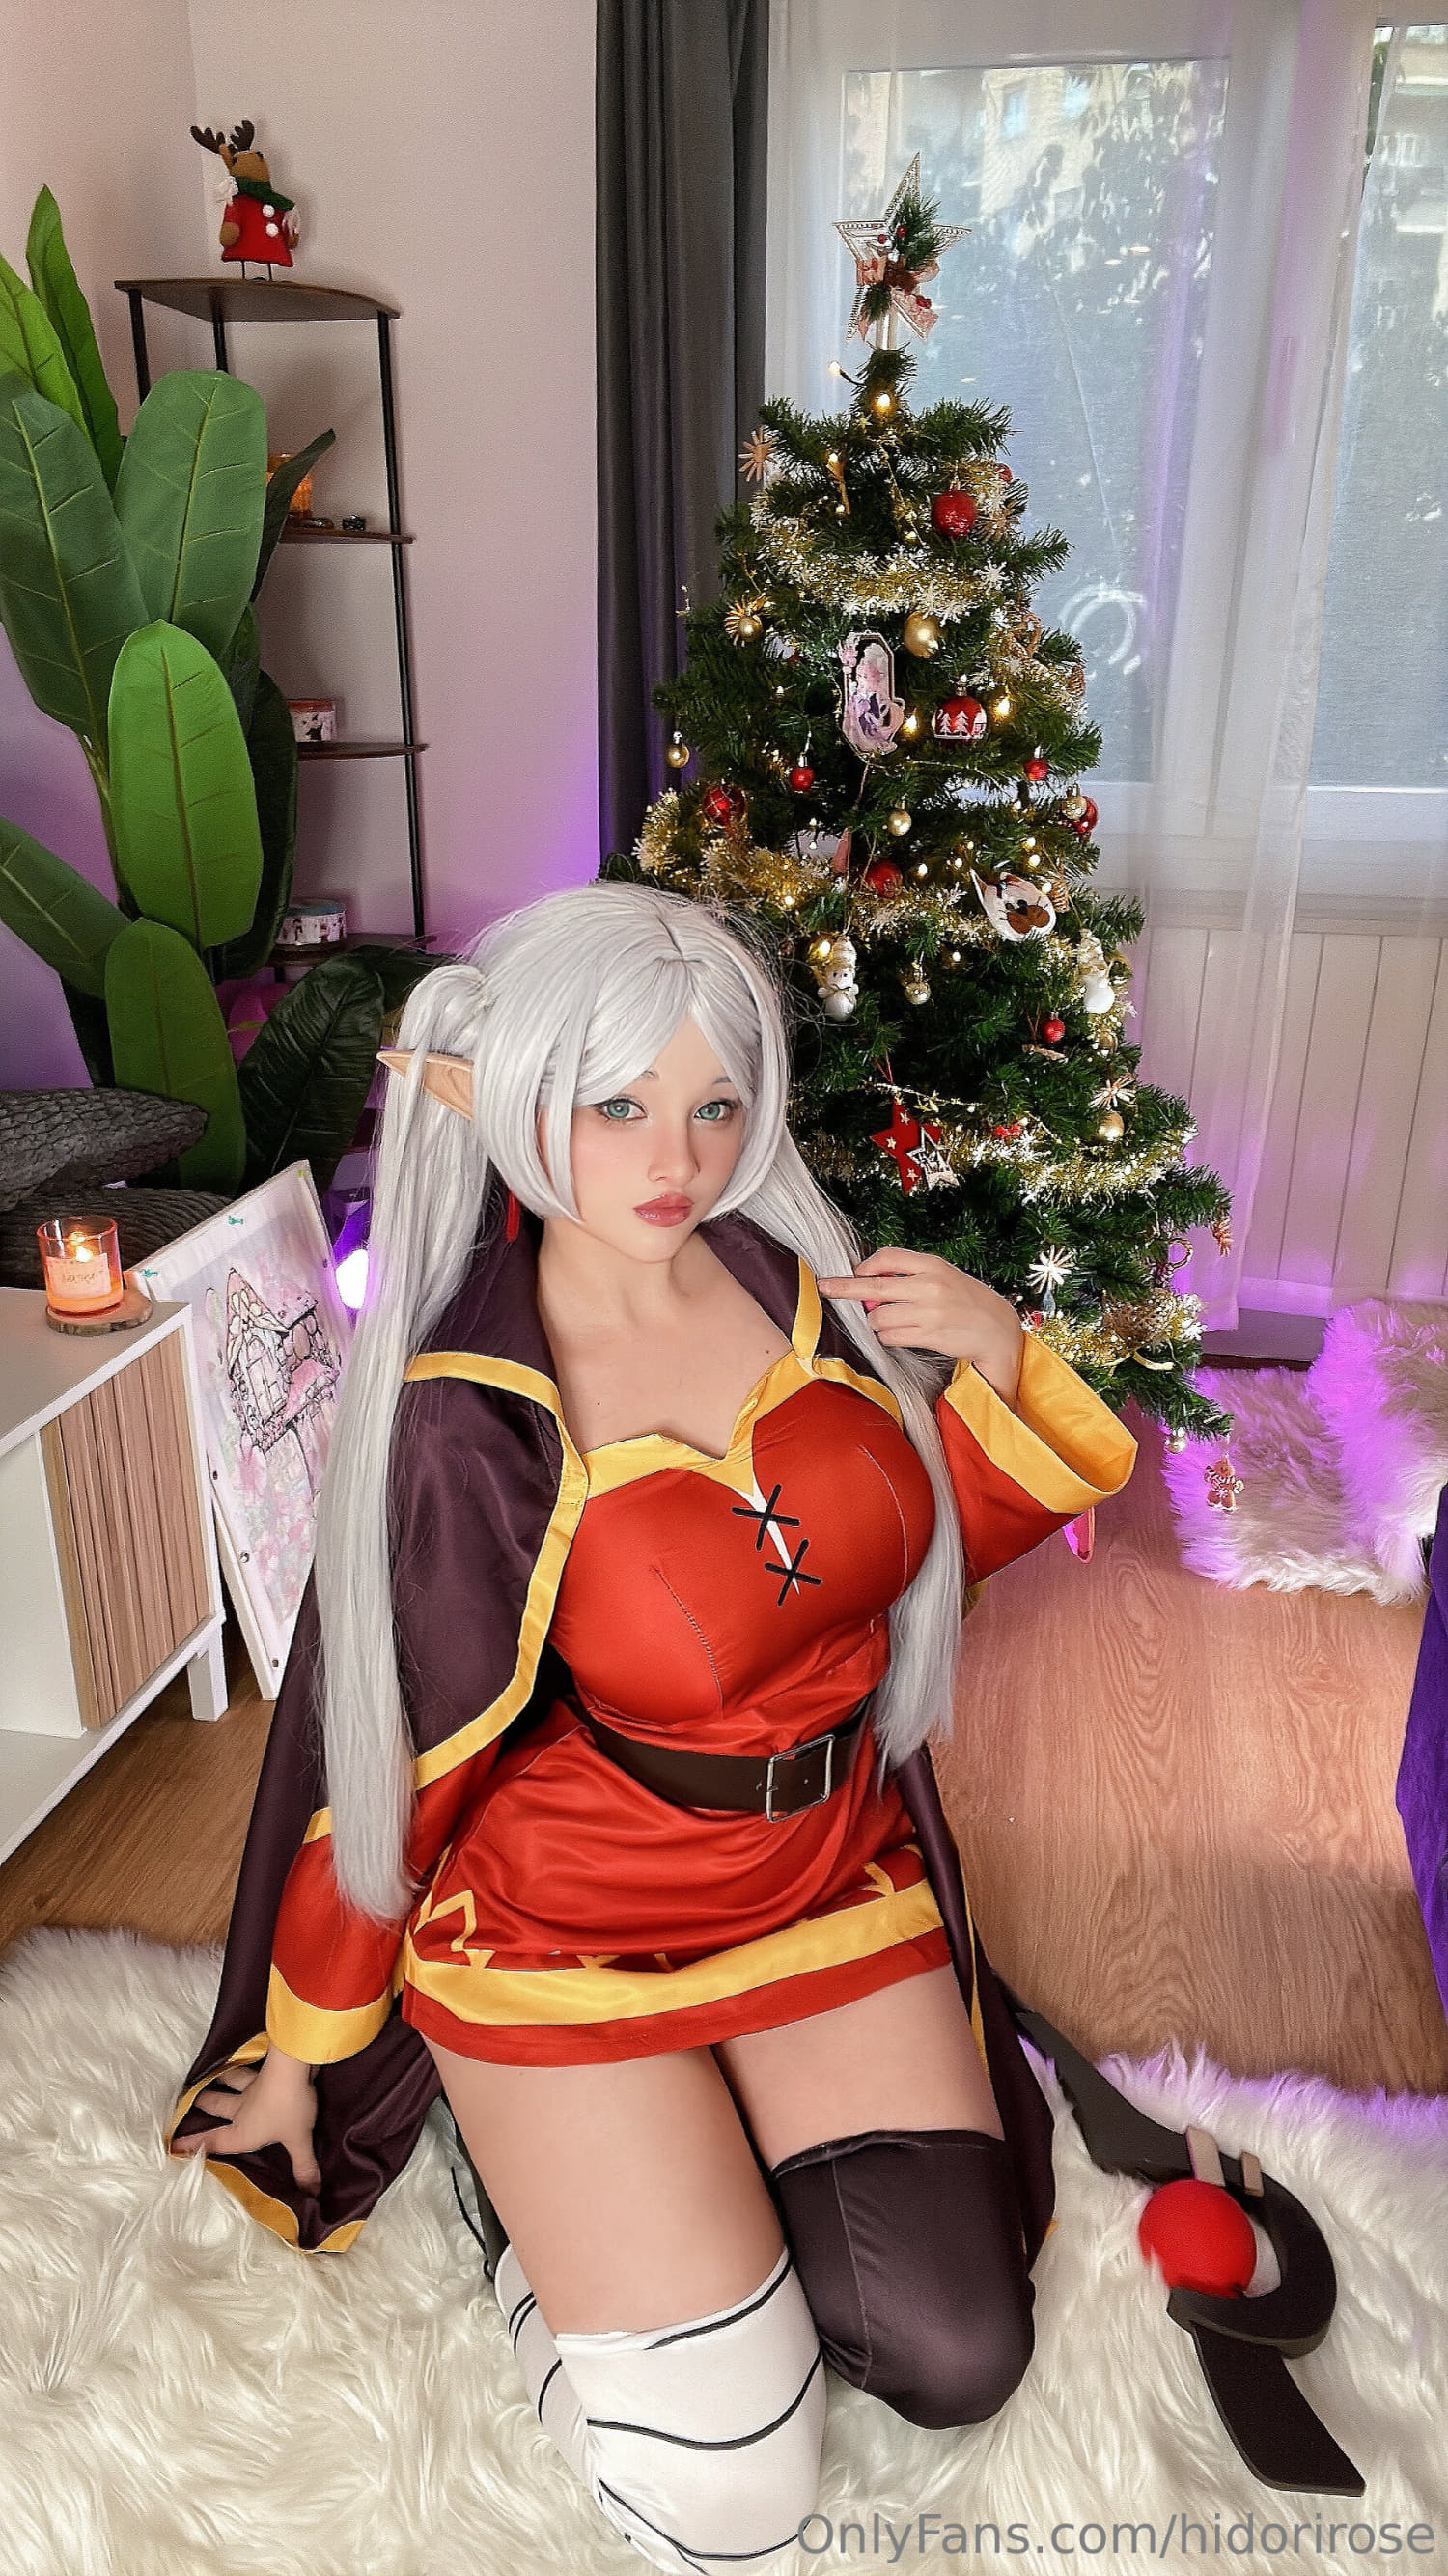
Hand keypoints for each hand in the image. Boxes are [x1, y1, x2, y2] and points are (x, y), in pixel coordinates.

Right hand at [172, 2049, 321, 2193]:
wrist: (292, 2068)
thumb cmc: (289, 2108)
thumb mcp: (298, 2140)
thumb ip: (303, 2166)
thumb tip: (312, 2193)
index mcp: (243, 2131)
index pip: (213, 2143)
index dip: (192, 2146)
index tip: (172, 2146)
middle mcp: (241, 2110)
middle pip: (217, 2108)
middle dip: (202, 2106)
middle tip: (187, 2101)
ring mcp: (251, 2089)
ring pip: (230, 2084)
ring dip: (220, 2081)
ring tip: (212, 2078)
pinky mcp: (263, 2073)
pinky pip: (248, 2072)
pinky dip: (241, 2067)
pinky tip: (243, 2061)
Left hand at [817, 1247, 1024, 1405]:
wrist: (996, 1328)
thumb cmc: (965, 1299)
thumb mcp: (941, 1275)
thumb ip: (908, 1275)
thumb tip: (868, 1284)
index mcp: (932, 1265)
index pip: (887, 1257)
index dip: (866, 1266)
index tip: (855, 1272)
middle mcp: (929, 1286)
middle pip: (873, 1288)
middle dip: (843, 1288)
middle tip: (824, 1286)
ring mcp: (928, 1312)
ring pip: (878, 1318)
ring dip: (877, 1322)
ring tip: (896, 1320)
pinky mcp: (928, 1335)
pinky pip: (890, 1337)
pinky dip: (889, 1336)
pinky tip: (903, 1333)